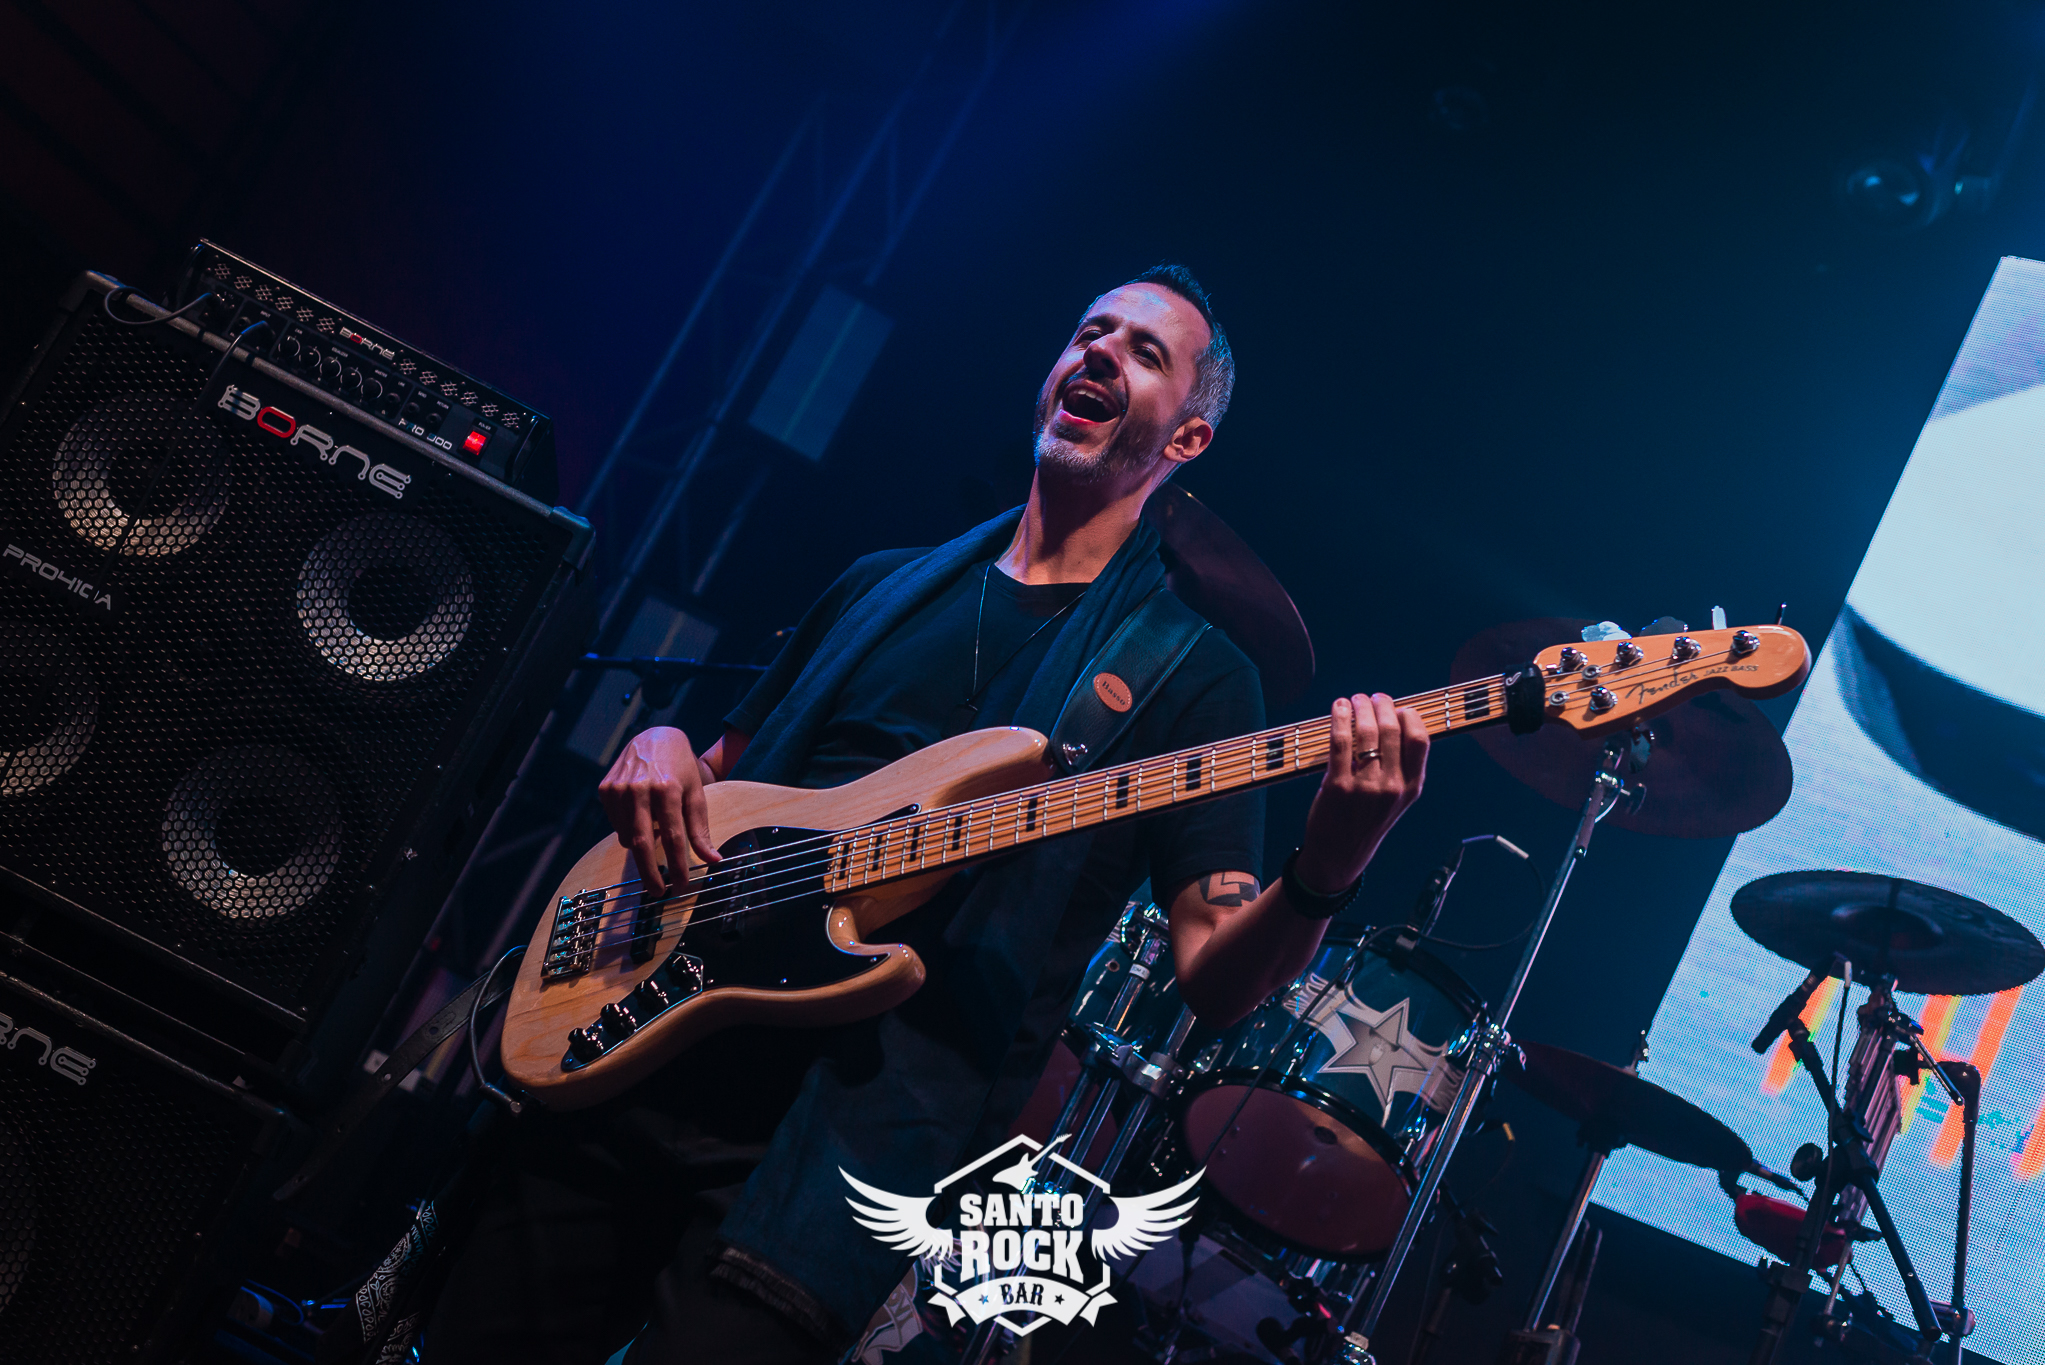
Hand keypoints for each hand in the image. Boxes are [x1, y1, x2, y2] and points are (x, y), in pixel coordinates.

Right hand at [597, 727, 720, 896]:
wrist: (654, 738)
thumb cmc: (680, 769)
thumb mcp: (696, 795)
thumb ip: (701, 830)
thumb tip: (714, 861)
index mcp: (667, 789)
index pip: (673, 837)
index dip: (677, 866)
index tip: (680, 886)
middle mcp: (639, 788)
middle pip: (642, 843)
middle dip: (650, 873)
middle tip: (658, 892)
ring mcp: (618, 789)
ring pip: (628, 837)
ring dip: (643, 845)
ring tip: (655, 829)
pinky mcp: (605, 790)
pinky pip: (617, 826)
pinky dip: (630, 830)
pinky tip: (641, 815)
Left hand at [1293, 693, 1428, 894]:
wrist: (1339, 856)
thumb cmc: (1365, 822)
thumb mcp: (1395, 800)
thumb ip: (1398, 767)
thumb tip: (1391, 722)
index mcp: (1412, 787)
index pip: (1420, 739)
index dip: (1408, 716)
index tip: (1396, 707)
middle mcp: (1393, 786)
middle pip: (1392, 729)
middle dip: (1381, 704)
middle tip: (1370, 698)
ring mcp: (1366, 786)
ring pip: (1367, 731)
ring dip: (1359, 707)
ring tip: (1353, 700)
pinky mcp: (1338, 785)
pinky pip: (1340, 741)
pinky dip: (1339, 718)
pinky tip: (1338, 709)